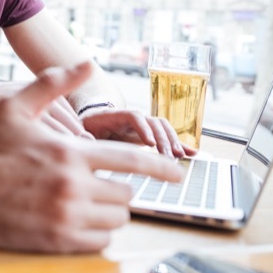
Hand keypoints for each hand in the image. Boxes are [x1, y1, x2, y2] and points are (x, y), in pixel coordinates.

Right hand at [0, 62, 183, 252]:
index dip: (162, 167)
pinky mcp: (54, 241)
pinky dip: (96, 232)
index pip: (133, 161)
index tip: (178, 171)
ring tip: (88, 200)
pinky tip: (79, 220)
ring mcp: (64, 217)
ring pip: (114, 220)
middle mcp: (73, 187)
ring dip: (109, 210)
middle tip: (99, 183)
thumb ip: (55, 85)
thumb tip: (87, 62)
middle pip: (126, 195)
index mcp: (70, 153)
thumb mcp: (15, 106)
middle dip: (118, 188)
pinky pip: (97, 242)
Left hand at [80, 109, 195, 157]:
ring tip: (179, 157)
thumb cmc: (82, 130)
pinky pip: (165, 137)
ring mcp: (140, 126)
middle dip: (163, 138)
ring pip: (162, 128)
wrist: (88, 123)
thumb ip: (84, 136)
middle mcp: (130, 119)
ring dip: (172, 141)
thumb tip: (85, 141)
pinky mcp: (146, 135)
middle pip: (152, 121)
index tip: (149, 143)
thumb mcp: (80, 131)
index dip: (142, 128)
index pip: (133, 116)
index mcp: (113, 116)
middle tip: (169, 156)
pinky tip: (192, 154)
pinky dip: (178, 144)